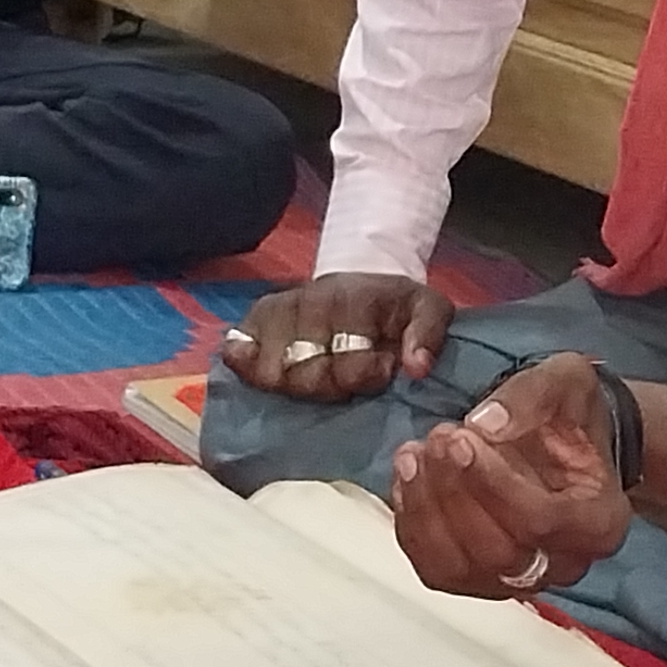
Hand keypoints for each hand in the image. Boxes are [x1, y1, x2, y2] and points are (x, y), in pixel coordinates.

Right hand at [222, 271, 453, 398]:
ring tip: (312, 377)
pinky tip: (254, 369)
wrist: (362, 280)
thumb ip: (429, 334)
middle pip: (304, 373)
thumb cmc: (394, 305)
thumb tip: (415, 368)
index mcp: (354, 300)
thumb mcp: (427, 308)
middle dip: (327, 385)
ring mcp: (279, 310)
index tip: (382, 369)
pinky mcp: (255, 317)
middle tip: (346, 380)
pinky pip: (237, 347)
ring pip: (271, 371)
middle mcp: (310, 302)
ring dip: (291, 385)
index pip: (347, 359)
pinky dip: (244, 362)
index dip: (362, 374)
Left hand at [390, 352, 630, 597]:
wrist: (566, 438)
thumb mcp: (567, 380)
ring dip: (427, 511)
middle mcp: (565, 563)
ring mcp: (521, 579)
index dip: (494, 484)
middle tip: (436, 439)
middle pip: (498, 551)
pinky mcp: (480, 579)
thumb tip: (485, 424)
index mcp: (600, 521)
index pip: (541, 520)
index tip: (462, 439)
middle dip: (455, 494)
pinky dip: (413, 526)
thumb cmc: (573, 414)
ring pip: (461, 568)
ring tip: (414, 454)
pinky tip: (407, 479)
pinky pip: (436, 569)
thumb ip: (533, 396)